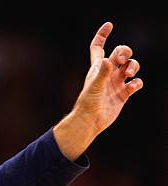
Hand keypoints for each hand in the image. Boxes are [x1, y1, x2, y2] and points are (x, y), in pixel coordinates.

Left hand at [53, 22, 142, 160]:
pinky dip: (137, 83)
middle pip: (120, 54)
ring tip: (129, 73)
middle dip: (125, 51)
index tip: (109, 25)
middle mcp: (107, 74)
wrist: (90, 122)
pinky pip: (136, 83)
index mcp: (97, 68)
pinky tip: (131, 87)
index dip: (102, 35)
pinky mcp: (123, 94)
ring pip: (131, 67)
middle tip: (122, 59)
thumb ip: (102, 73)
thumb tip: (108, 60)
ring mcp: (116, 83)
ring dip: (133, 66)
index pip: (98, 47)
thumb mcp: (94, 86)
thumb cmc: (88, 104)